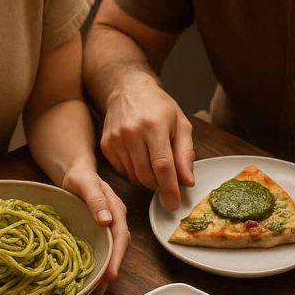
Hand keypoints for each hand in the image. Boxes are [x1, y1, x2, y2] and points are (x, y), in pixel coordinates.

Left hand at [62, 164, 130, 294]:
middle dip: (112, 268)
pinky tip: (90, 276)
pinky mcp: (99, 232)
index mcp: (116, 210)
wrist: (75, 173)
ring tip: (96, 289)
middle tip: (102, 287)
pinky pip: (102, 249)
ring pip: (111, 251)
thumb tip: (106, 221)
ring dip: (105, 270)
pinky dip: (98, 264)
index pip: (120, 236)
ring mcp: (108, 228)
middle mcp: (115, 221)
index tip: (112, 274)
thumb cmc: (80, 176)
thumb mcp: (85, 182)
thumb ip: (95, 199)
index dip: (117, 256)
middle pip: (118, 248)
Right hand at [101, 78, 194, 210]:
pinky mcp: (107, 145)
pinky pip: (123, 172)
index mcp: (154, 125)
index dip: (169, 188)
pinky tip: (139, 159)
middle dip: (159, 186)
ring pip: (134, 177)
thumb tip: (187, 182)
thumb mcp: (180, 124)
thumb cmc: (158, 107)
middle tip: (167, 181)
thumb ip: (185, 154)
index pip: (162, 165)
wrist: (128, 90)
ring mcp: (116, 139)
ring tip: (153, 165)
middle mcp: (132, 132)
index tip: (174, 204)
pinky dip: (134, 173)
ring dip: (147, 180)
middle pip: (147, 175)